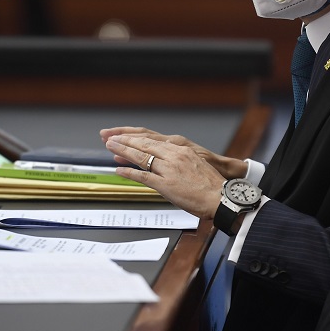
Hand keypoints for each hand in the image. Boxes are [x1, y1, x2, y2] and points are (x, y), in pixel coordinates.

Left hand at [100, 126, 247, 178]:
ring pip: (141, 157)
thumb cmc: (210, 184)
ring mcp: (169, 169)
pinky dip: (130, 172)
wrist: (221, 197)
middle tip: (109, 136)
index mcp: (180, 149)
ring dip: (123, 151)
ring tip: (110, 147)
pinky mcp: (166, 184)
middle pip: (143, 144)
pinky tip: (119, 169)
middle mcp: (173, 155)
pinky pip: (143, 176)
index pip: (152, 139)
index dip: (134, 136)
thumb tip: (164, 160)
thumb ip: (177, 160)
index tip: (122, 134)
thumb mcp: (194, 163)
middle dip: (124, 140)